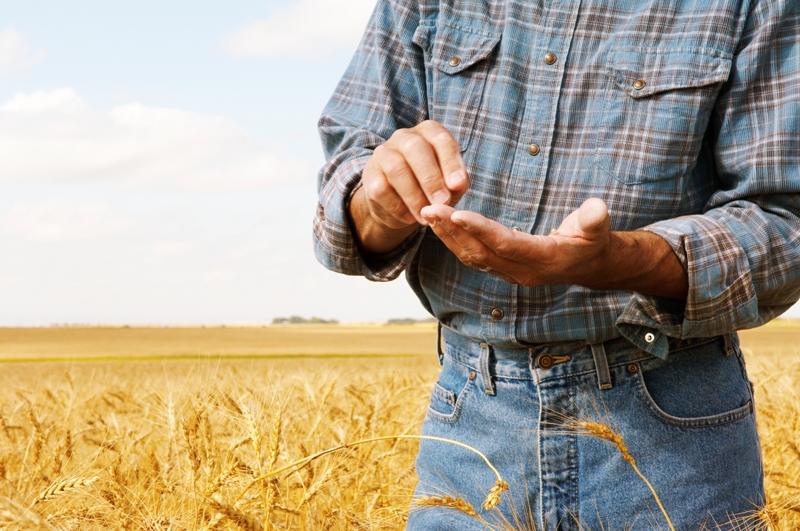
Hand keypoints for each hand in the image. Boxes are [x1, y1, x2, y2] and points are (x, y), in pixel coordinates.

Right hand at [358, 120, 469, 229]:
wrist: (401, 205)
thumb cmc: (433, 188)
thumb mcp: (451, 184)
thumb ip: (457, 183)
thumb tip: (457, 185)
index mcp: (429, 132)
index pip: (440, 139)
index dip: (450, 162)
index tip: (458, 186)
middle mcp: (404, 137)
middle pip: (415, 149)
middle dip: (431, 178)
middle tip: (442, 203)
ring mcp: (383, 153)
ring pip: (396, 169)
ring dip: (414, 196)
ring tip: (426, 216)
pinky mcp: (369, 174)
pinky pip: (381, 189)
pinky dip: (398, 207)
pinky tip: (410, 218)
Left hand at [420, 198, 612, 286]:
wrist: (591, 266)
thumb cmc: (594, 241)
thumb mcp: (599, 228)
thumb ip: (595, 219)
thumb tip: (596, 207)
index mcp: (543, 259)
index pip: (505, 244)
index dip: (480, 230)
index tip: (456, 213)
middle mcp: (521, 271)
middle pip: (480, 252)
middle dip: (453, 231)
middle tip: (429, 208)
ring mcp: (510, 273)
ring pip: (471, 257)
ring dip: (448, 236)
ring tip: (427, 214)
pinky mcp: (502, 269)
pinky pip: (472, 257)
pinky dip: (454, 241)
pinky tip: (440, 224)